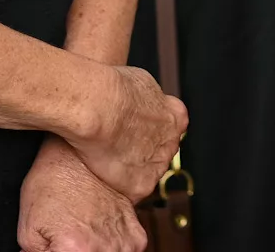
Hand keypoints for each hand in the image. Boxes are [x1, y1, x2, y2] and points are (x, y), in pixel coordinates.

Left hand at [19, 136, 146, 251]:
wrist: (77, 154)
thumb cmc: (51, 183)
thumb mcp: (27, 231)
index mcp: (76, 250)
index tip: (57, 248)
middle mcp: (106, 248)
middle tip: (68, 242)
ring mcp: (125, 241)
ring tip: (84, 238)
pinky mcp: (136, 233)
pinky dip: (113, 249)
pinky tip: (98, 236)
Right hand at [67, 64, 186, 201]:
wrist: (99, 106)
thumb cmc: (113, 89)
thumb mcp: (140, 83)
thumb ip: (148, 99)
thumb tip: (143, 101)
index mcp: (176, 117)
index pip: (170, 129)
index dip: (148, 130)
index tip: (132, 131)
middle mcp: (172, 142)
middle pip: (159, 152)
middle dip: (141, 151)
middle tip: (115, 145)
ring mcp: (158, 166)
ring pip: (145, 173)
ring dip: (128, 169)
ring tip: (102, 159)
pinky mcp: (141, 186)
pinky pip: (131, 191)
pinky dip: (117, 185)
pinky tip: (101, 174)